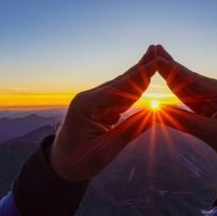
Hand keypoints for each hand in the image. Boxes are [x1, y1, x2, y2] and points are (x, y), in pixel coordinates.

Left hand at [50, 46, 157, 181]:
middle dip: (140, 67)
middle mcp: (89, 98)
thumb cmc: (78, 161)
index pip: (119, 88)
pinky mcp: (99, 108)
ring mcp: (94, 102)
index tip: (155, 63)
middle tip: (157, 49)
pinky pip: (120, 97)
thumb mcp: (106, 150)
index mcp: (86, 105)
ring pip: (122, 87)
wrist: (60, 167)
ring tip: (154, 58)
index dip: (139, 76)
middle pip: (121, 82)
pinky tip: (145, 77)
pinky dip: (134, 88)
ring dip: (139, 74)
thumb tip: (155, 113)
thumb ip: (131, 130)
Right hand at [155, 45, 216, 162]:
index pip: (196, 81)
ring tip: (159, 60)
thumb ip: (185, 121)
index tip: (158, 59)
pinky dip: (180, 94)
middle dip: (173, 67)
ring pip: (192, 90)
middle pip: (193, 80)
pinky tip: (169, 81)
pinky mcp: (216, 111)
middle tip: (155, 48)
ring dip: (174, 77)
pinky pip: (194, 102)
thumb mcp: (213, 134)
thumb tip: (159, 111)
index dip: (175, 71)